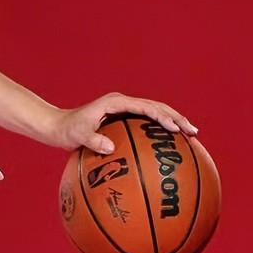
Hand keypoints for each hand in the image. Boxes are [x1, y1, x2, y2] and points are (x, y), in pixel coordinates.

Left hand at [49, 92, 198, 154]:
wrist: (59, 126)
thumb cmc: (68, 130)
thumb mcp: (78, 136)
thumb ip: (93, 141)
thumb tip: (110, 148)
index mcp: (116, 103)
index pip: (145, 107)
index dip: (162, 117)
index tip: (175, 128)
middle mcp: (123, 103)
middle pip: (157, 107)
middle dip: (176, 117)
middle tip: (193, 131)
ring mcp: (125, 109)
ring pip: (155, 112)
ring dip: (173, 121)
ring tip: (191, 135)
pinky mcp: (124, 118)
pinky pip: (147, 122)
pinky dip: (160, 130)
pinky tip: (170, 145)